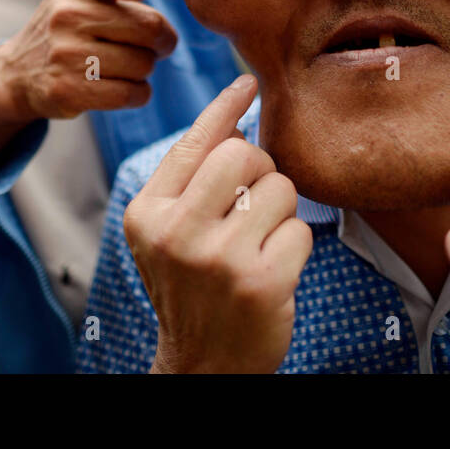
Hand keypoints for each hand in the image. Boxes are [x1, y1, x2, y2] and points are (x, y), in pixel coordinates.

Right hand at [0, 0, 180, 131]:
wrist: (18, 72)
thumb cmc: (70, 25)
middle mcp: (69, 14)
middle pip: (150, 26)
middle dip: (163, 40)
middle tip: (152, 45)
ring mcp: (66, 53)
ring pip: (144, 64)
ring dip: (146, 68)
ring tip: (124, 64)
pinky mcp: (68, 90)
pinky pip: (133, 94)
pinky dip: (139, 93)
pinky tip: (122, 86)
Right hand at [122, 74, 312, 373]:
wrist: (202, 366)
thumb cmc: (191, 287)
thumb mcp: (168, 233)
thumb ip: (191, 180)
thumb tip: (235, 118)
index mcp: (148, 214)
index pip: (194, 143)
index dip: (225, 108)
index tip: (248, 82)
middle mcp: (176, 233)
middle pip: (243, 154)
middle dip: (260, 172)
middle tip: (252, 204)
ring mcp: (218, 259)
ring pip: (279, 188)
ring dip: (281, 211)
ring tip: (259, 243)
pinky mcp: (260, 282)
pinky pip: (301, 230)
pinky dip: (295, 246)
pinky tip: (273, 271)